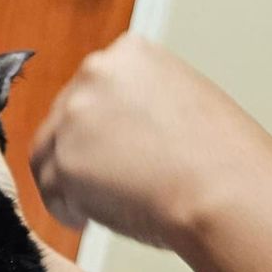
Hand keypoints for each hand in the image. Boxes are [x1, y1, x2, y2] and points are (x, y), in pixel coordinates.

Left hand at [30, 33, 271, 248]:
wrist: (223, 191)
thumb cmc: (217, 157)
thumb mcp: (179, 98)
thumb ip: (135, 102)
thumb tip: (110, 127)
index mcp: (127, 52)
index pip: (87, 90)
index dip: (93, 128)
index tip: (108, 151)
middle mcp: (94, 75)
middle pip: (60, 122)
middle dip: (76, 155)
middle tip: (102, 183)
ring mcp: (74, 118)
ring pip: (48, 157)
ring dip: (68, 184)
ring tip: (100, 204)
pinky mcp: (63, 163)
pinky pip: (50, 194)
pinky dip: (68, 211)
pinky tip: (94, 218)